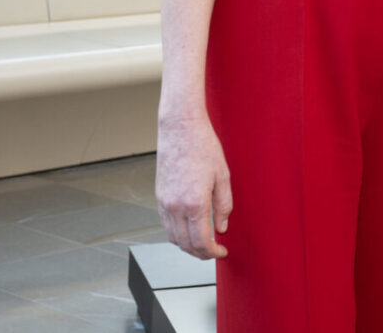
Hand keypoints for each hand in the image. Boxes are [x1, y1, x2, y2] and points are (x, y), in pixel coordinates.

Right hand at [156, 113, 231, 259]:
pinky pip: (166, 224)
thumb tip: (222, 228)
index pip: (201, 241)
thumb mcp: (223, 176)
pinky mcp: (159, 196)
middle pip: (185, 244)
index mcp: (194, 203)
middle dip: (200, 253)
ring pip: (173, 237)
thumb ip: (223, 205)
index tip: (222, 253)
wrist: (180, 129)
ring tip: (203, 243)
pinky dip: (177, 233)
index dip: (212, 252)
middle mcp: (175, 207)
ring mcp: (164, 202)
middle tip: (214, 252)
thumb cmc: (204, 147)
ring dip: (187, 246)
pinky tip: (189, 229)